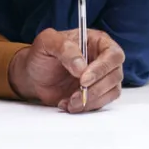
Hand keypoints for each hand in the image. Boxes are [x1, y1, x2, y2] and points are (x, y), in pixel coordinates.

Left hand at [8, 28, 124, 113]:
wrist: (33, 75)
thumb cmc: (42, 55)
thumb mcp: (47, 42)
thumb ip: (64, 48)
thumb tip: (81, 66)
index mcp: (97, 41)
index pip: (113, 54)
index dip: (102, 68)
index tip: (83, 79)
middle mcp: (104, 59)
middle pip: (115, 74)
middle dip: (95, 88)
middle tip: (74, 95)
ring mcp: (102, 77)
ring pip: (111, 91)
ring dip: (91, 100)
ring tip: (69, 101)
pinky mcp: (97, 94)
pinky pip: (102, 103)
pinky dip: (86, 107)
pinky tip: (69, 104)